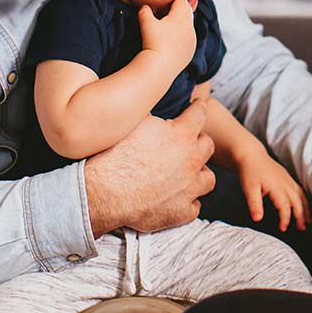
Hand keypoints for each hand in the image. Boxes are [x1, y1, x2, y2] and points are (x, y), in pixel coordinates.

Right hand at [83, 99, 214, 235]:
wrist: (103, 192)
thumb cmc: (115, 155)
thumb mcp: (134, 122)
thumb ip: (153, 113)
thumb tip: (151, 100)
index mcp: (182, 134)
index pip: (200, 113)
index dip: (198, 107)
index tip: (198, 106)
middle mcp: (191, 160)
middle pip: (207, 145)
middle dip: (198, 142)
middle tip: (187, 143)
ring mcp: (189, 188)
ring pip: (208, 178)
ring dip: (199, 174)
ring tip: (187, 173)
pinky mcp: (181, 212)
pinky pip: (195, 207)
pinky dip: (187, 203)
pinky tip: (176, 199)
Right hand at [138, 0, 195, 65]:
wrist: (160, 67)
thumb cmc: (153, 43)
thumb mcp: (146, 22)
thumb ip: (145, 10)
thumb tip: (145, 6)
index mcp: (181, 15)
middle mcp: (190, 25)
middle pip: (187, 10)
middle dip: (179, 7)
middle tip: (168, 7)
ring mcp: (192, 38)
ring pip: (189, 24)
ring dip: (181, 21)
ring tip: (170, 23)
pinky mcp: (191, 49)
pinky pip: (189, 38)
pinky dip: (183, 35)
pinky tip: (173, 39)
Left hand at [236, 148, 311, 231]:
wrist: (250, 155)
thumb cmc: (249, 171)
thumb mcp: (248, 189)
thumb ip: (254, 204)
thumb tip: (257, 219)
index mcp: (276, 186)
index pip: (284, 206)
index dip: (285, 218)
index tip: (283, 228)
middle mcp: (285, 182)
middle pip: (297, 201)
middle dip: (301, 215)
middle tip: (302, 228)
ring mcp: (287, 179)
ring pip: (300, 195)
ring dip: (305, 208)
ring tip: (308, 220)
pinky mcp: (287, 177)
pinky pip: (299, 189)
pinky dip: (303, 199)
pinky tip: (303, 205)